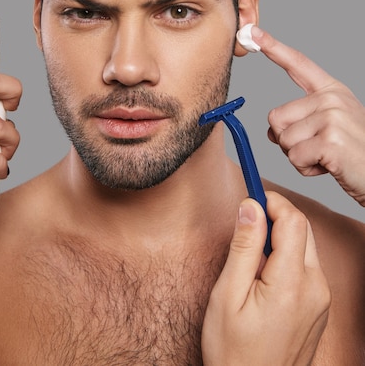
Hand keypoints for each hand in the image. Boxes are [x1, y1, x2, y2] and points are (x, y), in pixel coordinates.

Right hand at [201, 192, 329, 365]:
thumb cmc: (234, 352)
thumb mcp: (227, 295)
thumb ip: (243, 247)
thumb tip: (251, 206)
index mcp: (292, 283)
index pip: (293, 220)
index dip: (271, 201)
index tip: (250, 196)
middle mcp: (315, 288)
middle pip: (302, 230)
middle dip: (275, 218)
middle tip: (245, 225)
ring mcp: (320, 299)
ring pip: (305, 247)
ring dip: (279, 239)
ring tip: (249, 261)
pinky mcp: (319, 307)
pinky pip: (306, 267)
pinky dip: (286, 258)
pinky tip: (262, 278)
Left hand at [251, 25, 364, 205]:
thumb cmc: (356, 154)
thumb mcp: (330, 128)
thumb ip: (301, 121)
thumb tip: (272, 130)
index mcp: (332, 91)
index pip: (298, 63)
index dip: (274, 47)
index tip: (254, 33)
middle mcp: (331, 99)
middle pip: (276, 117)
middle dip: (288, 140)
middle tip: (317, 148)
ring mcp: (332, 117)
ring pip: (283, 140)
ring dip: (299, 157)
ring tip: (326, 157)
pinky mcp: (330, 140)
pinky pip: (295, 157)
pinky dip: (306, 169)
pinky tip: (329, 166)